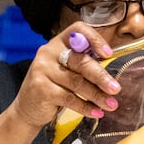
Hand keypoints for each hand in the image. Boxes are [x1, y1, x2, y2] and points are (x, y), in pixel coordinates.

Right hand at [7, 23, 121, 131]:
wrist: (26, 107)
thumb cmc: (53, 86)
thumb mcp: (66, 70)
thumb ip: (83, 65)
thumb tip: (114, 73)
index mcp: (58, 43)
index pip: (77, 30)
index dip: (94, 39)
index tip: (108, 54)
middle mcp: (48, 52)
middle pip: (80, 61)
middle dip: (101, 76)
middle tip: (116, 88)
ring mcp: (42, 70)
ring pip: (76, 82)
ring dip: (97, 95)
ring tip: (111, 104)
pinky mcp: (40, 88)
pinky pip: (69, 98)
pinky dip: (85, 107)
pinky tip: (96, 112)